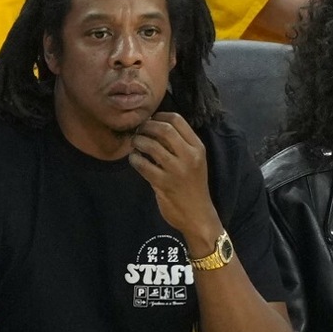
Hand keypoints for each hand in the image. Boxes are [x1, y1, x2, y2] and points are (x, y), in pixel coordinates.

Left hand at [128, 112, 217, 235]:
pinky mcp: (164, 183)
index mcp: (198, 148)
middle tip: (138, 131)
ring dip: (138, 141)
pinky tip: (134, 159)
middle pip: (164, 129)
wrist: (198, 215)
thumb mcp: (194, 162)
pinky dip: (135, 159)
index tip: (150, 120)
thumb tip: (155, 127)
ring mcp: (177, 170)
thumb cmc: (193, 187)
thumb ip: (179, 146)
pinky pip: (143, 165)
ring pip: (152, 145)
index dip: (159, 116)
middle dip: (147, 126)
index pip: (177, 120)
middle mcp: (189, 156)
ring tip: (134, 144)